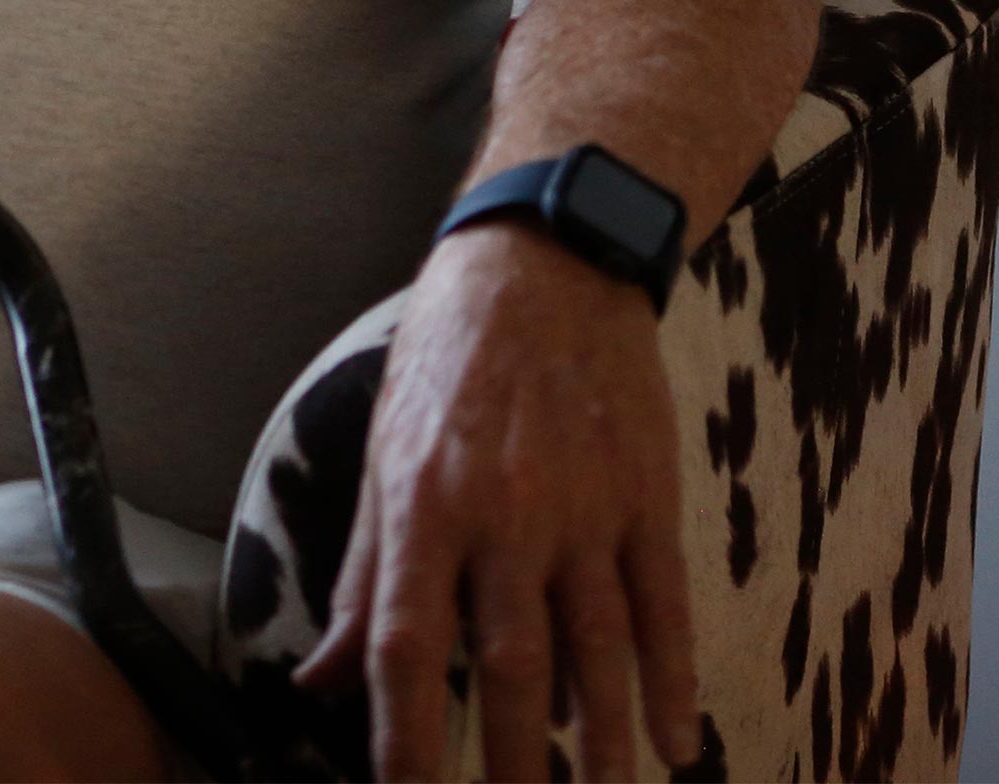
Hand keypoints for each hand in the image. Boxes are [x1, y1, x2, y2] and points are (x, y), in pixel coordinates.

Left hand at [299, 227, 700, 781]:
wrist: (544, 264)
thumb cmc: (445, 360)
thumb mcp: (384, 453)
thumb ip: (365, 576)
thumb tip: (320, 679)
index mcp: (422, 502)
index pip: (407, 645)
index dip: (405, 735)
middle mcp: (504, 513)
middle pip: (513, 666)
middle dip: (514, 764)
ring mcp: (586, 507)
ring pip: (598, 650)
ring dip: (603, 743)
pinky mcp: (649, 496)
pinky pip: (664, 605)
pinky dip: (674, 679)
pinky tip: (678, 741)